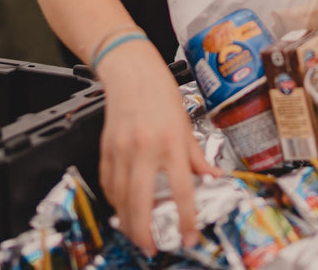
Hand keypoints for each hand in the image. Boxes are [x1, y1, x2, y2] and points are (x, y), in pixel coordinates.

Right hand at [95, 39, 217, 255]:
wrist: (131, 71)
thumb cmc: (161, 93)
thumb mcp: (187, 124)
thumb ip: (197, 155)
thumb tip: (212, 177)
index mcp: (171, 143)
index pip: (182, 189)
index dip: (187, 217)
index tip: (188, 234)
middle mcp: (145, 148)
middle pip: (141, 202)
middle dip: (145, 231)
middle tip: (152, 246)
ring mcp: (122, 150)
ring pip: (121, 197)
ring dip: (128, 220)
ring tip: (138, 233)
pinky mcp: (106, 148)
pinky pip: (108, 182)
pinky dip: (114, 199)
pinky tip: (122, 207)